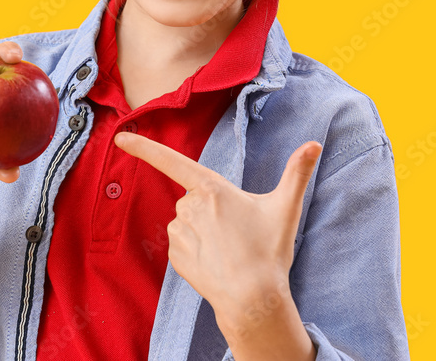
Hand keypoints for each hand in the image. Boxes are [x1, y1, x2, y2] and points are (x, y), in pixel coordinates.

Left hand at [113, 132, 321, 318]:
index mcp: (211, 188)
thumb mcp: (285, 207)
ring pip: (187, 222)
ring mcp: (179, 233)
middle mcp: (189, 207)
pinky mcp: (174, 256)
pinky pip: (182, 245)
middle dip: (211, 210)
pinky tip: (216, 262)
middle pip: (194, 198)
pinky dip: (196, 250)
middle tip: (238, 231)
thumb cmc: (268, 251)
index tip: (120, 136)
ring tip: (229, 250)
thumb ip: (297, 172)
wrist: (252, 299)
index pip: (171, 161)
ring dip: (203, 230)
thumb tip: (315, 144)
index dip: (144, 148)